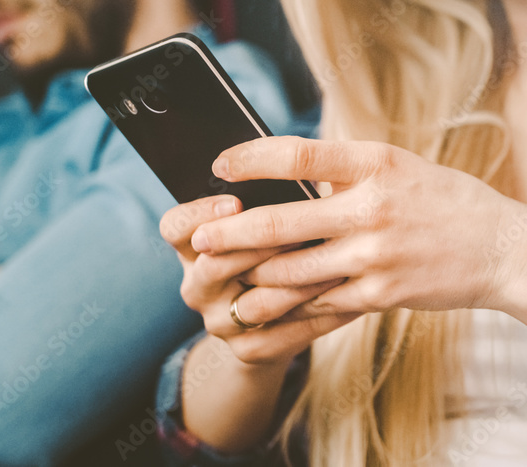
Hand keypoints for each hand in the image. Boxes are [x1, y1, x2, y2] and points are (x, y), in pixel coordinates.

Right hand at [160, 195, 361, 364]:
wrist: (281, 320)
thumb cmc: (279, 249)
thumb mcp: (266, 222)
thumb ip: (272, 203)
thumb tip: (302, 175)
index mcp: (194, 247)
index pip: (175, 226)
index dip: (200, 214)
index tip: (235, 202)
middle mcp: (198, 285)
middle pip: (214, 265)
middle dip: (260, 245)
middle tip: (302, 231)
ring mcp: (220, 322)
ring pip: (254, 303)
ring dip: (297, 282)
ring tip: (337, 263)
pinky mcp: (249, 350)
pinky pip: (286, 334)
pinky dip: (321, 314)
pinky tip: (352, 295)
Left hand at [189, 136, 526, 320]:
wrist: (501, 248)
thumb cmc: (446, 201)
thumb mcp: (401, 168)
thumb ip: (348, 173)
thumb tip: (288, 179)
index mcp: (377, 164)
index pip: (300, 156)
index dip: (251, 159)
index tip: (219, 164)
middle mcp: (373, 208)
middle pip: (283, 222)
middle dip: (231, 234)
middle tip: (198, 241)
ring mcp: (376, 255)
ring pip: (293, 272)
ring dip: (251, 279)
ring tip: (223, 282)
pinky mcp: (380, 294)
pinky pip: (321, 302)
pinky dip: (289, 308)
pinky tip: (264, 309)